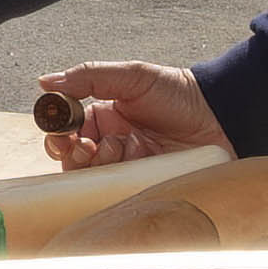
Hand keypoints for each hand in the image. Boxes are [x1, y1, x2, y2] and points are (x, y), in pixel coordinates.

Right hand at [33, 61, 228, 168]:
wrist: (221, 115)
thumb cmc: (180, 93)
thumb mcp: (133, 76)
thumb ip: (90, 77)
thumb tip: (46, 82)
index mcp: (104, 117)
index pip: (67, 131)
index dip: (58, 135)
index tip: (62, 135)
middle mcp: (112, 143)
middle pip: (74, 160)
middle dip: (75, 155)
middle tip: (87, 147)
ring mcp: (128, 167)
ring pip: (94, 177)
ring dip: (101, 163)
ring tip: (122, 147)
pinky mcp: (144, 185)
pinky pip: (120, 192)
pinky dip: (120, 181)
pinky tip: (136, 162)